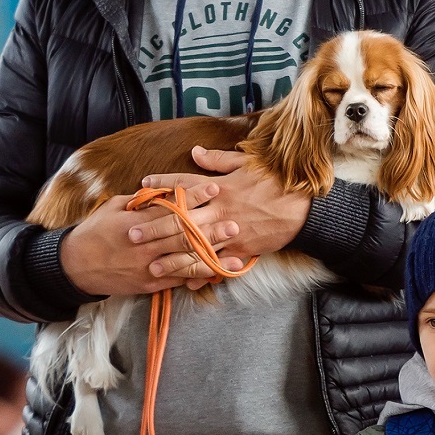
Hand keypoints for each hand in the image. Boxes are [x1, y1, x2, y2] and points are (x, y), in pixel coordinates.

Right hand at [59, 178, 240, 295]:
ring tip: (236, 256)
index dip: (193, 198)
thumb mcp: (114, 208)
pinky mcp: (150, 285)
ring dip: (212, 259)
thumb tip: (167, 190)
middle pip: (182, 237)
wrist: (76, 267)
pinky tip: (218, 275)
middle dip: (210, 230)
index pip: (169, 208)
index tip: (213, 188)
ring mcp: (148, 268)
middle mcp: (144, 246)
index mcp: (134, 223)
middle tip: (234, 223)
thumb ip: (141, 201)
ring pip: (185, 263)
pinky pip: (178, 281)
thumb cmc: (95, 232)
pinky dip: (198, 278)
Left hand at [136, 147, 311, 288]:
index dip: (162, 184)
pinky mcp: (239, 249)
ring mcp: (228, 232)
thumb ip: (218, 160)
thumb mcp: (247, 164)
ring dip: (171, 258)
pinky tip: (184, 283)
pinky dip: (200, 274)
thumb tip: (195, 151)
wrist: (302, 208)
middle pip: (180, 221)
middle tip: (132, 235)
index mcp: (219, 187)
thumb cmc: (275, 182)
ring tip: (151, 266)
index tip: (143, 185)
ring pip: (193, 248)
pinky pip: (215, 264)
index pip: (184, 184)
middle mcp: (218, 210)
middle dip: (155, 229)